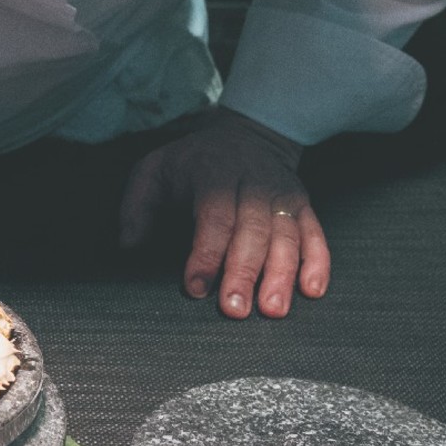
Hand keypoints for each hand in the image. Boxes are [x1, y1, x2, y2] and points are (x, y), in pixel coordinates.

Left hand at [118, 108, 329, 317]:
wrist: (250, 135)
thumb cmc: (195, 163)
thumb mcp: (156, 170)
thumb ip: (137, 206)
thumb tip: (128, 245)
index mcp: (214, 175)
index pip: (213, 217)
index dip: (206, 253)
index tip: (195, 287)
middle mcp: (253, 185)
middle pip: (252, 231)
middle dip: (243, 272)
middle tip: (235, 309)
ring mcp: (282, 198)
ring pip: (286, 237)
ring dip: (281, 275)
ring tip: (273, 310)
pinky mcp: (303, 208)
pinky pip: (315, 235)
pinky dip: (317, 263)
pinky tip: (312, 289)